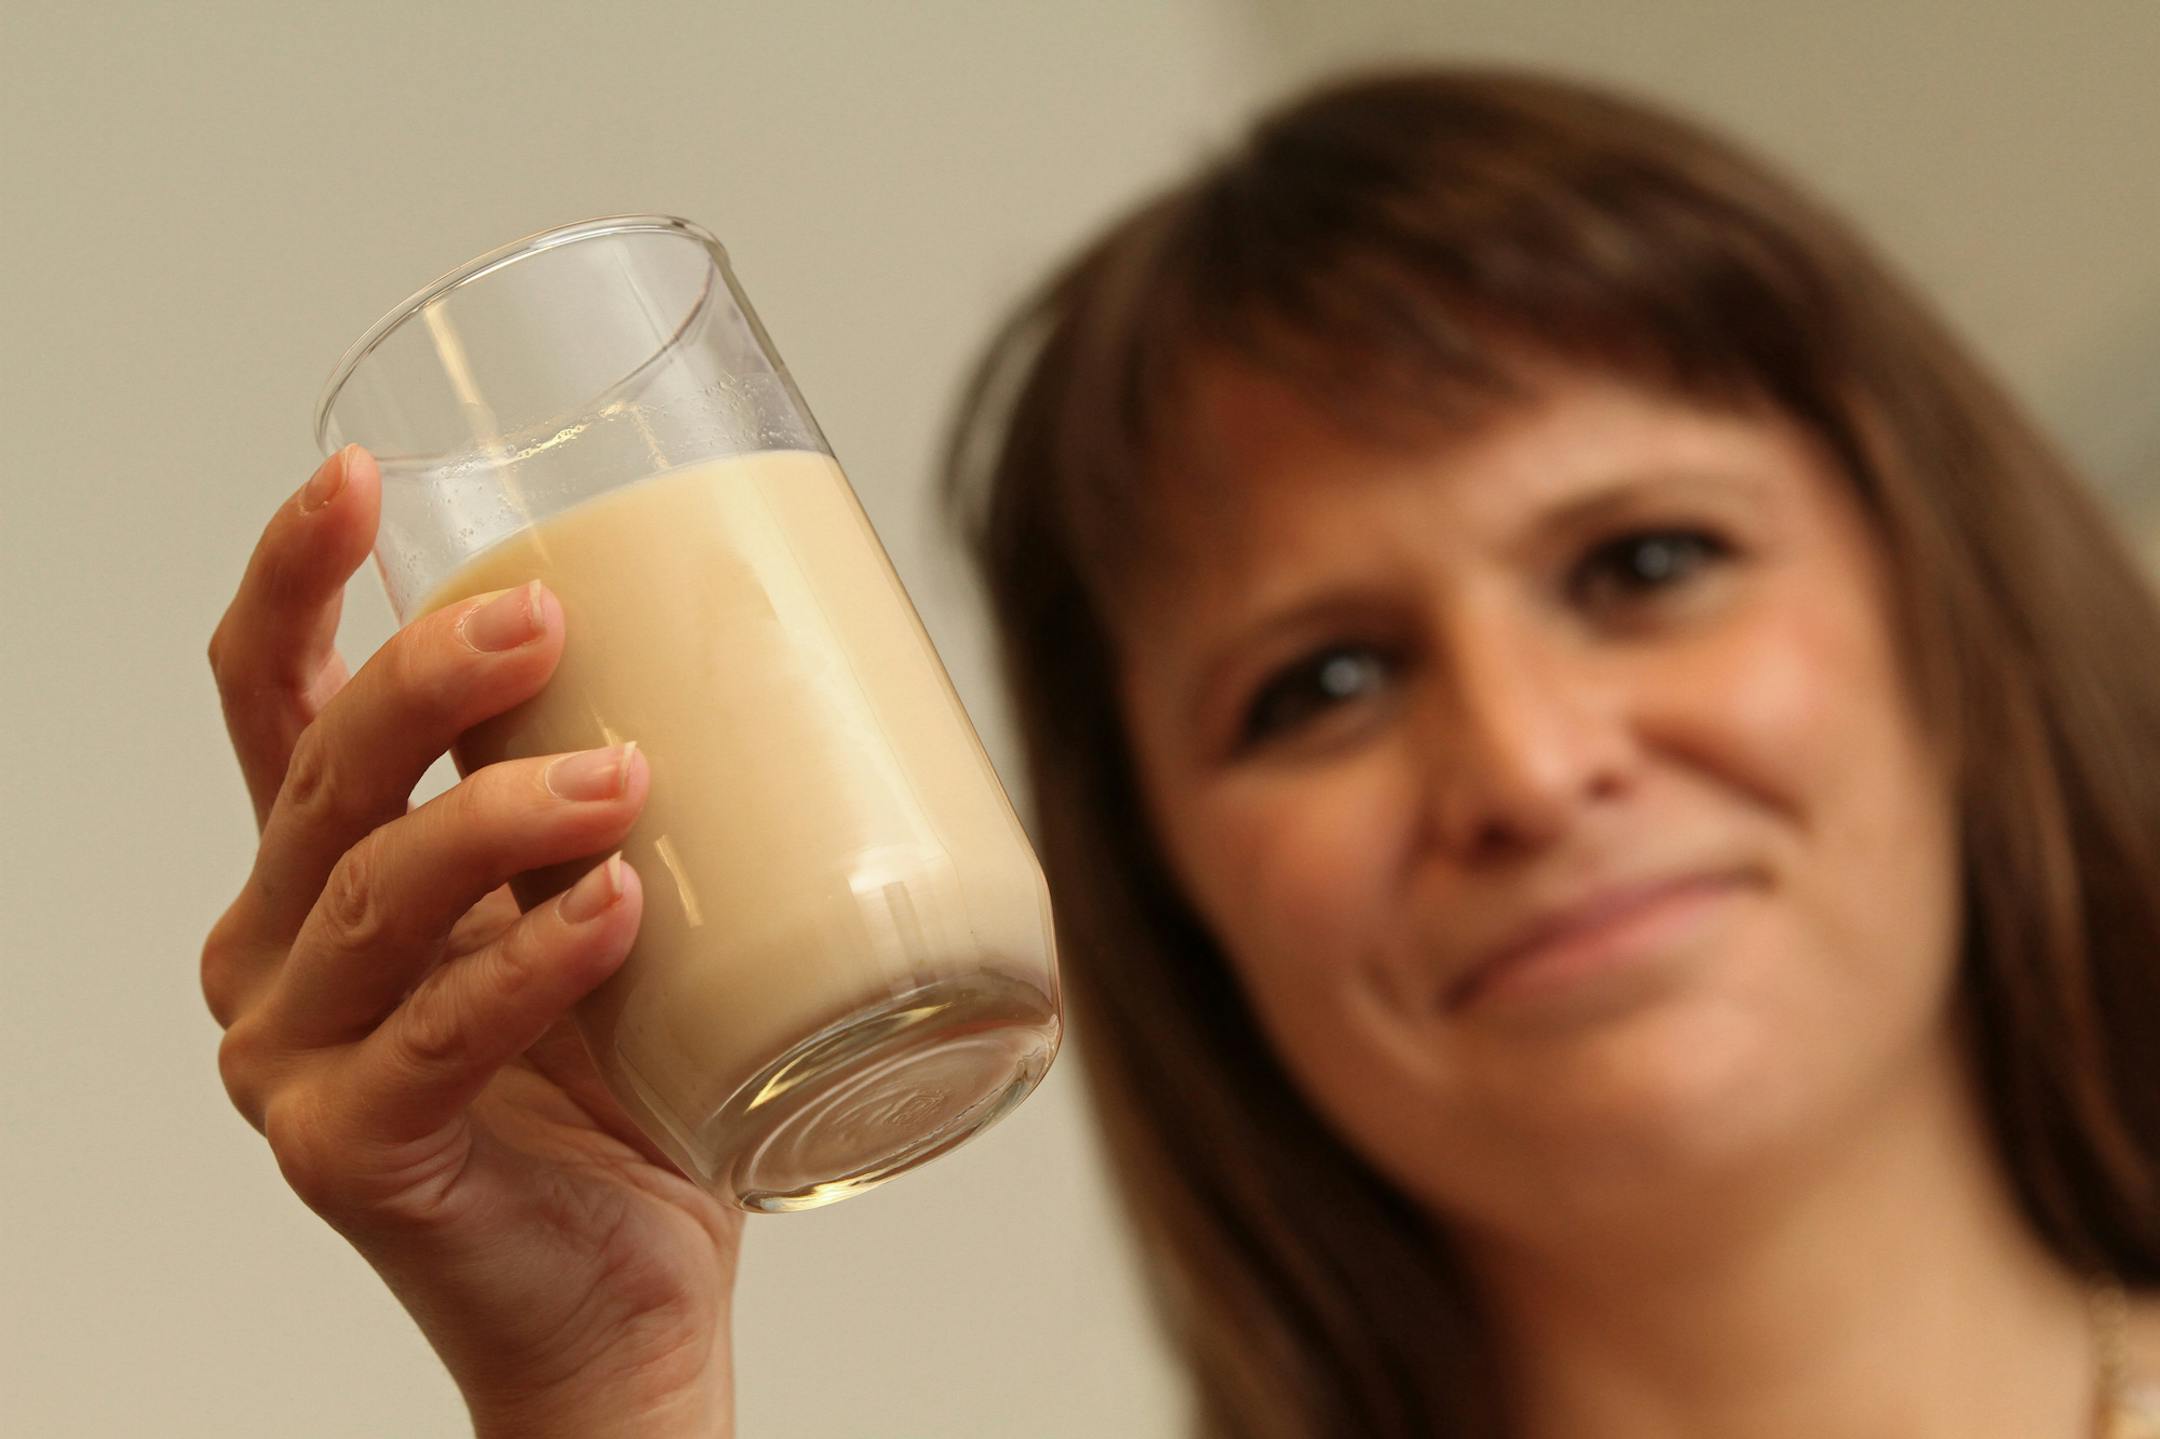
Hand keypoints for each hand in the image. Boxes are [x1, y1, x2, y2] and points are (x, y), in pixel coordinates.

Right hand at [204, 446, 740, 1436]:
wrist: (632, 1294)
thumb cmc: (631, 1087)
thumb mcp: (617, 906)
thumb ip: (628, 797)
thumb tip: (784, 637)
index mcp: (327, 868)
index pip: (273, 698)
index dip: (293, 579)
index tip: (358, 477)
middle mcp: (279, 949)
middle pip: (320, 772)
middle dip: (427, 679)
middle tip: (544, 621)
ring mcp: (294, 1057)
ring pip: (369, 891)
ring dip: (496, 818)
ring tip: (624, 779)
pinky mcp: (348, 1152)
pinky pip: (431, 1039)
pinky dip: (524, 968)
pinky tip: (614, 910)